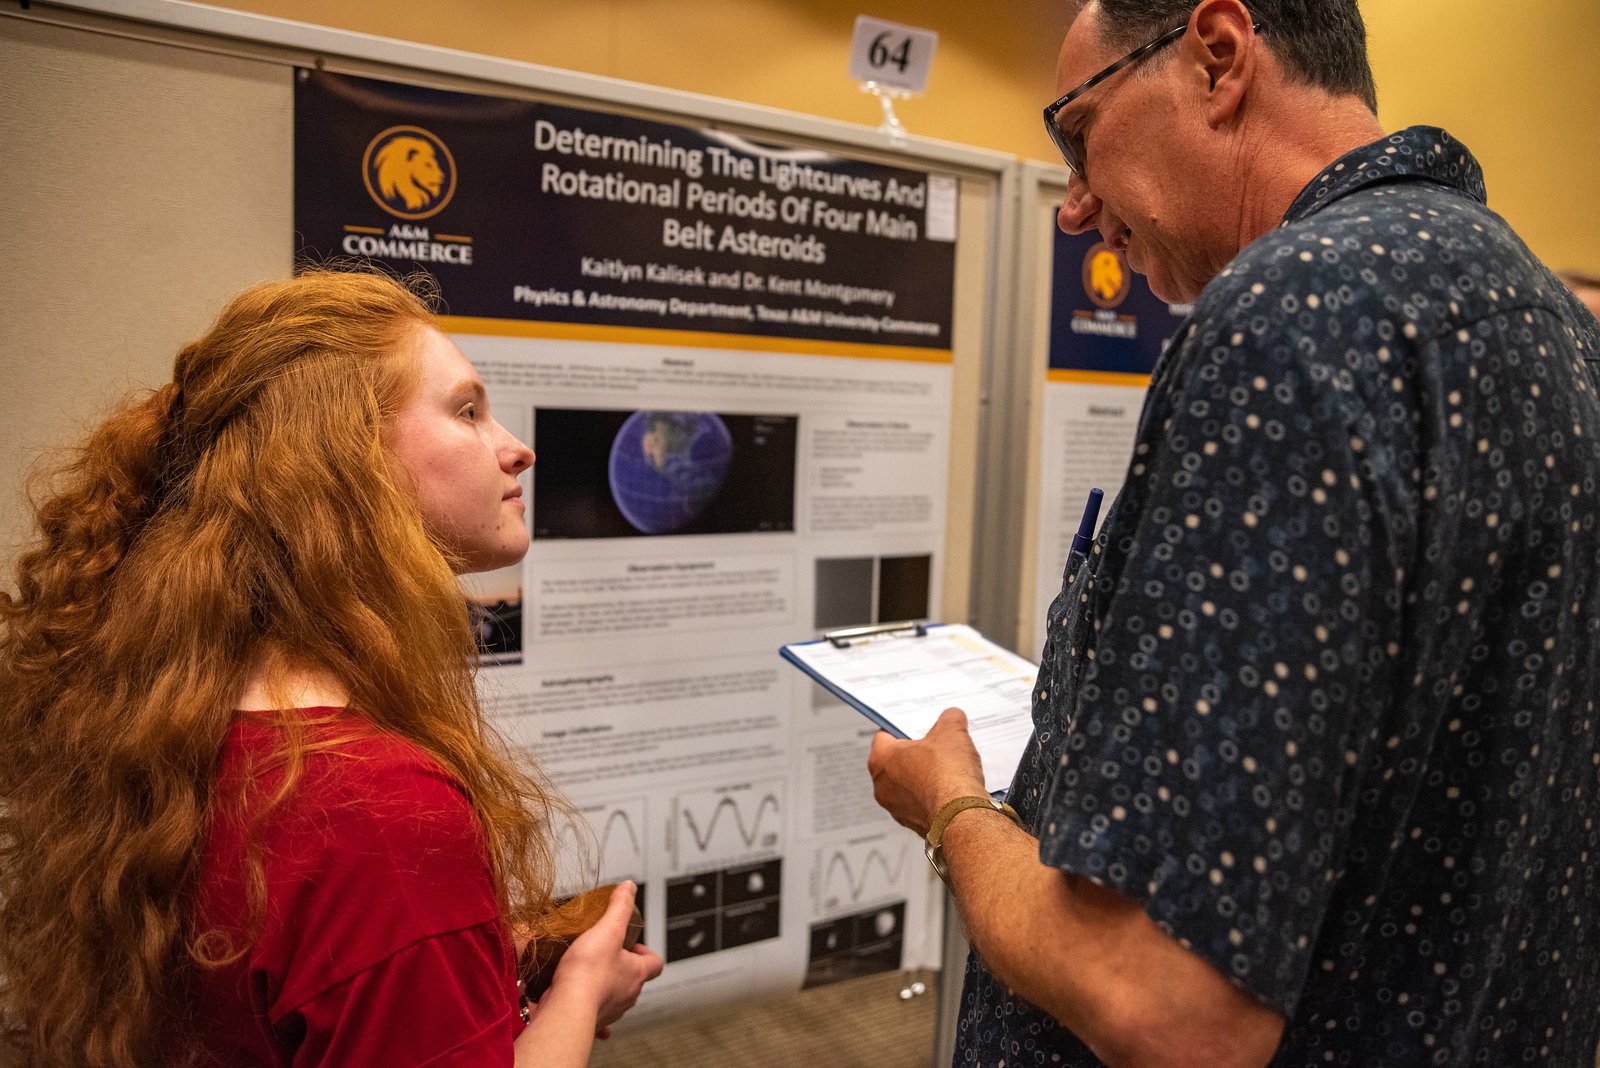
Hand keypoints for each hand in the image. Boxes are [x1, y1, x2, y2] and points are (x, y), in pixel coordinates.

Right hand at [546, 881, 662, 1035]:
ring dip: (605, 986)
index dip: (646, 952)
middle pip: (633, 980)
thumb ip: (619, 907)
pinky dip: (589, 1009)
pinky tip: (575, 1000)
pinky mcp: (591, 1022)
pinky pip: (594, 1017)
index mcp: (636, 973)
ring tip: (587, 971)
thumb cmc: (588, 973)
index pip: (655, 963)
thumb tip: (628, 889)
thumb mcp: (607, 928)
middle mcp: (627, 995)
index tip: (633, 944)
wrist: (566, 1008)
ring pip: (614, 998)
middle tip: (606, 953)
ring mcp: (610, 1011)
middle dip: (622, 966)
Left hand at [866, 707, 987, 836]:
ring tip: (949, 770)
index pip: (885, 735)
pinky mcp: (913, 824)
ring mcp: (895, 808)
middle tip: (937, 746)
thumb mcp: (952, 732)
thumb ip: (949, 718)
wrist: (961, 815)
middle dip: (917, 754)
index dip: (904, 728)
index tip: (918, 727)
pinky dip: (934, 797)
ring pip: (909, 785)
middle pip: (898, 761)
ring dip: (925, 778)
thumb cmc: (948, 776)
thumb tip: (953, 717)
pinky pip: (922, 804)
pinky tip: (952, 791)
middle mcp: (881, 785)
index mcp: (880, 758)